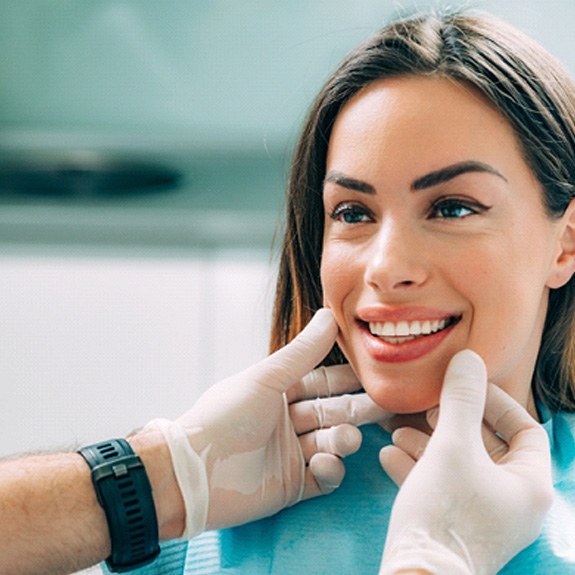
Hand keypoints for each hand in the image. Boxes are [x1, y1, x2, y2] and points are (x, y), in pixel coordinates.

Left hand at [147, 309, 387, 538]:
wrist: (193, 472)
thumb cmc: (225, 417)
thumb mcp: (266, 379)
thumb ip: (302, 352)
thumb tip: (330, 314)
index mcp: (279, 392)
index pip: (322, 382)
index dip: (348, 378)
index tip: (376, 373)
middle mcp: (286, 421)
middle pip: (332, 412)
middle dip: (357, 410)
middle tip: (386, 406)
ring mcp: (290, 454)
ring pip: (331, 443)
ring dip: (343, 440)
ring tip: (346, 439)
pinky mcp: (291, 486)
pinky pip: (322, 477)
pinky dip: (329, 470)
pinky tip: (323, 464)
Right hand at [379, 350, 552, 574]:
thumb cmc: (445, 511)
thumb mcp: (451, 446)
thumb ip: (461, 399)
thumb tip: (468, 358)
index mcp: (528, 484)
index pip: (526, 429)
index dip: (496, 402)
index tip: (464, 388)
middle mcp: (511, 501)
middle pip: (486, 445)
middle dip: (451, 421)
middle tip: (427, 408)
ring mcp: (483, 515)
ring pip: (459, 465)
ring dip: (428, 443)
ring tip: (397, 429)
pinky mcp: (455, 525)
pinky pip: (442, 486)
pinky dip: (418, 468)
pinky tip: (389, 455)